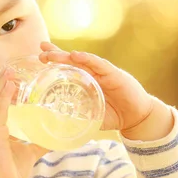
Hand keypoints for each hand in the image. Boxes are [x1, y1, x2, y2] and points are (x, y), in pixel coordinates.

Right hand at [0, 65, 48, 177]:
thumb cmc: (7, 174)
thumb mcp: (26, 154)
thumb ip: (37, 144)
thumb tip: (53, 139)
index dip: (4, 91)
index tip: (12, 78)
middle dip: (1, 83)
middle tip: (10, 68)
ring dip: (2, 86)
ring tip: (10, 71)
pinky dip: (3, 98)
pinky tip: (10, 86)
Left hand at [38, 42, 158, 133]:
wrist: (138, 118)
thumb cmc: (114, 115)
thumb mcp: (91, 117)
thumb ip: (78, 118)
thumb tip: (58, 126)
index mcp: (86, 81)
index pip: (67, 68)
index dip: (54, 61)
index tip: (39, 57)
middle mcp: (92, 74)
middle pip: (71, 61)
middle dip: (56, 55)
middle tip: (41, 51)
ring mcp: (103, 73)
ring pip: (82, 61)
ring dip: (66, 56)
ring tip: (52, 53)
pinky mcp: (114, 74)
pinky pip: (100, 65)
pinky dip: (88, 59)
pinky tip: (77, 55)